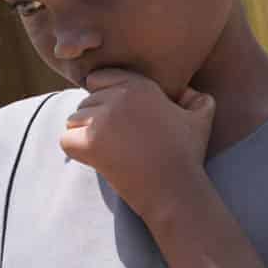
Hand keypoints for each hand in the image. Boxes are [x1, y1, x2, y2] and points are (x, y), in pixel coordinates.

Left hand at [59, 69, 215, 221]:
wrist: (176, 189)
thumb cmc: (187, 155)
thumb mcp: (202, 118)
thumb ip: (197, 98)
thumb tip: (186, 90)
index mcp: (140, 85)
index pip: (99, 78)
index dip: (104, 97)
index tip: (116, 119)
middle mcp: (118, 96)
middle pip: (86, 101)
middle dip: (95, 119)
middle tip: (116, 141)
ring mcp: (102, 119)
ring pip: (74, 120)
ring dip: (84, 135)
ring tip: (108, 151)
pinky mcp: (90, 143)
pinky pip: (65, 140)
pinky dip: (75, 150)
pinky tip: (94, 159)